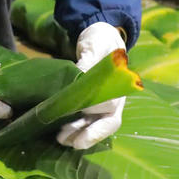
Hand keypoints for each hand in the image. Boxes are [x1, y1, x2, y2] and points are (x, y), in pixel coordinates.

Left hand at [58, 22, 126, 149]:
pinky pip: (84, 120)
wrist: (100, 37)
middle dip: (86, 135)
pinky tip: (60, 131)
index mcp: (118, 87)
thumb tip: (80, 75)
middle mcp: (113, 99)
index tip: (79, 130)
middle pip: (103, 124)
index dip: (96, 123)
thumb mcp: (95, 46)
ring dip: (77, 133)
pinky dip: (74, 127)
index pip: (110, 110)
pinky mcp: (90, 103)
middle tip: (66, 140)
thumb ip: (89, 60)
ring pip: (93, 125)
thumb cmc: (101, 41)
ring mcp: (102, 103)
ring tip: (60, 138)